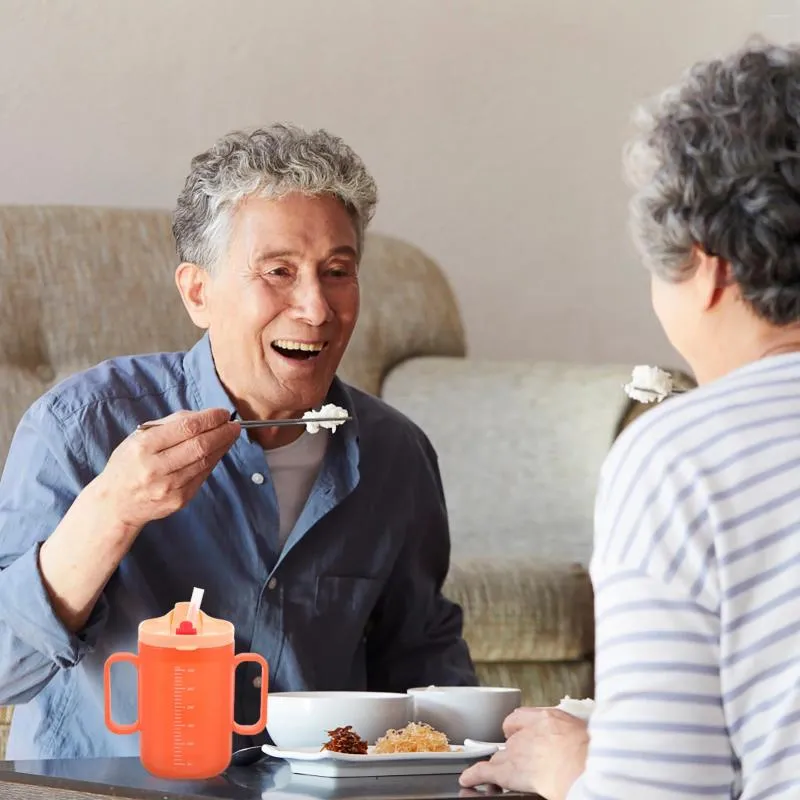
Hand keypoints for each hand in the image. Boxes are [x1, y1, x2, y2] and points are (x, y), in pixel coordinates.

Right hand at [92, 408, 239, 531]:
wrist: (115, 503)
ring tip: (231, 435)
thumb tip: (203, 416)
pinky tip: (219, 451)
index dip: (210, 419)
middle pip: (200, 446)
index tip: (223, 413)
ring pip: (205, 461)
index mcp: (143, 447)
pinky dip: (214, 461)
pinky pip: (203, 476)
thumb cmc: (129, 464)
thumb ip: (170, 424)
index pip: (186, 428)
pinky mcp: (179, 500)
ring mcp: (169, 487)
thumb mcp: (139, 438)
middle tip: (234, 425)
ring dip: (223, 446)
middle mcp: (155, 468)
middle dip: (222, 432)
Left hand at [459, 708, 587, 799]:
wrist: (585, 766)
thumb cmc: (593, 754)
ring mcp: (516, 750)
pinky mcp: (509, 771)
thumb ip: (575, 734)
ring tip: (502, 773)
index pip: (523, 717)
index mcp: (548, 719)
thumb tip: (584, 741)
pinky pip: (484, 771)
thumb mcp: (586, 734)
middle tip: (522, 761)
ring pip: (501, 756)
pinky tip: (468, 779)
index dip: (519, 728)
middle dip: (515, 750)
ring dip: (502, 764)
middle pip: (512, 739)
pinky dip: (475, 775)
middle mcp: (528, 732)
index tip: (520, 733)